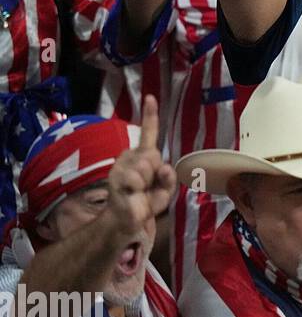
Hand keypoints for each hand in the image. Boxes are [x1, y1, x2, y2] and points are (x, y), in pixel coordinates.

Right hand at [104, 96, 176, 241]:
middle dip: (157, 173)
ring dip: (149, 182)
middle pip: (155, 155)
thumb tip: (165, 168)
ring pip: (147, 165)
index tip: (150, 97)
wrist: (128, 219)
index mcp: (142, 155)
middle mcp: (130, 156)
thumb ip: (169, 178)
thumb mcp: (165, 190)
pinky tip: (132, 193)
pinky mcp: (117, 177)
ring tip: (140, 191)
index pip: (148, 132)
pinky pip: (137, 178)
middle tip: (148, 186)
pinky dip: (140, 188)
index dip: (150, 114)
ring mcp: (122, 166)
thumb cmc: (146, 201)